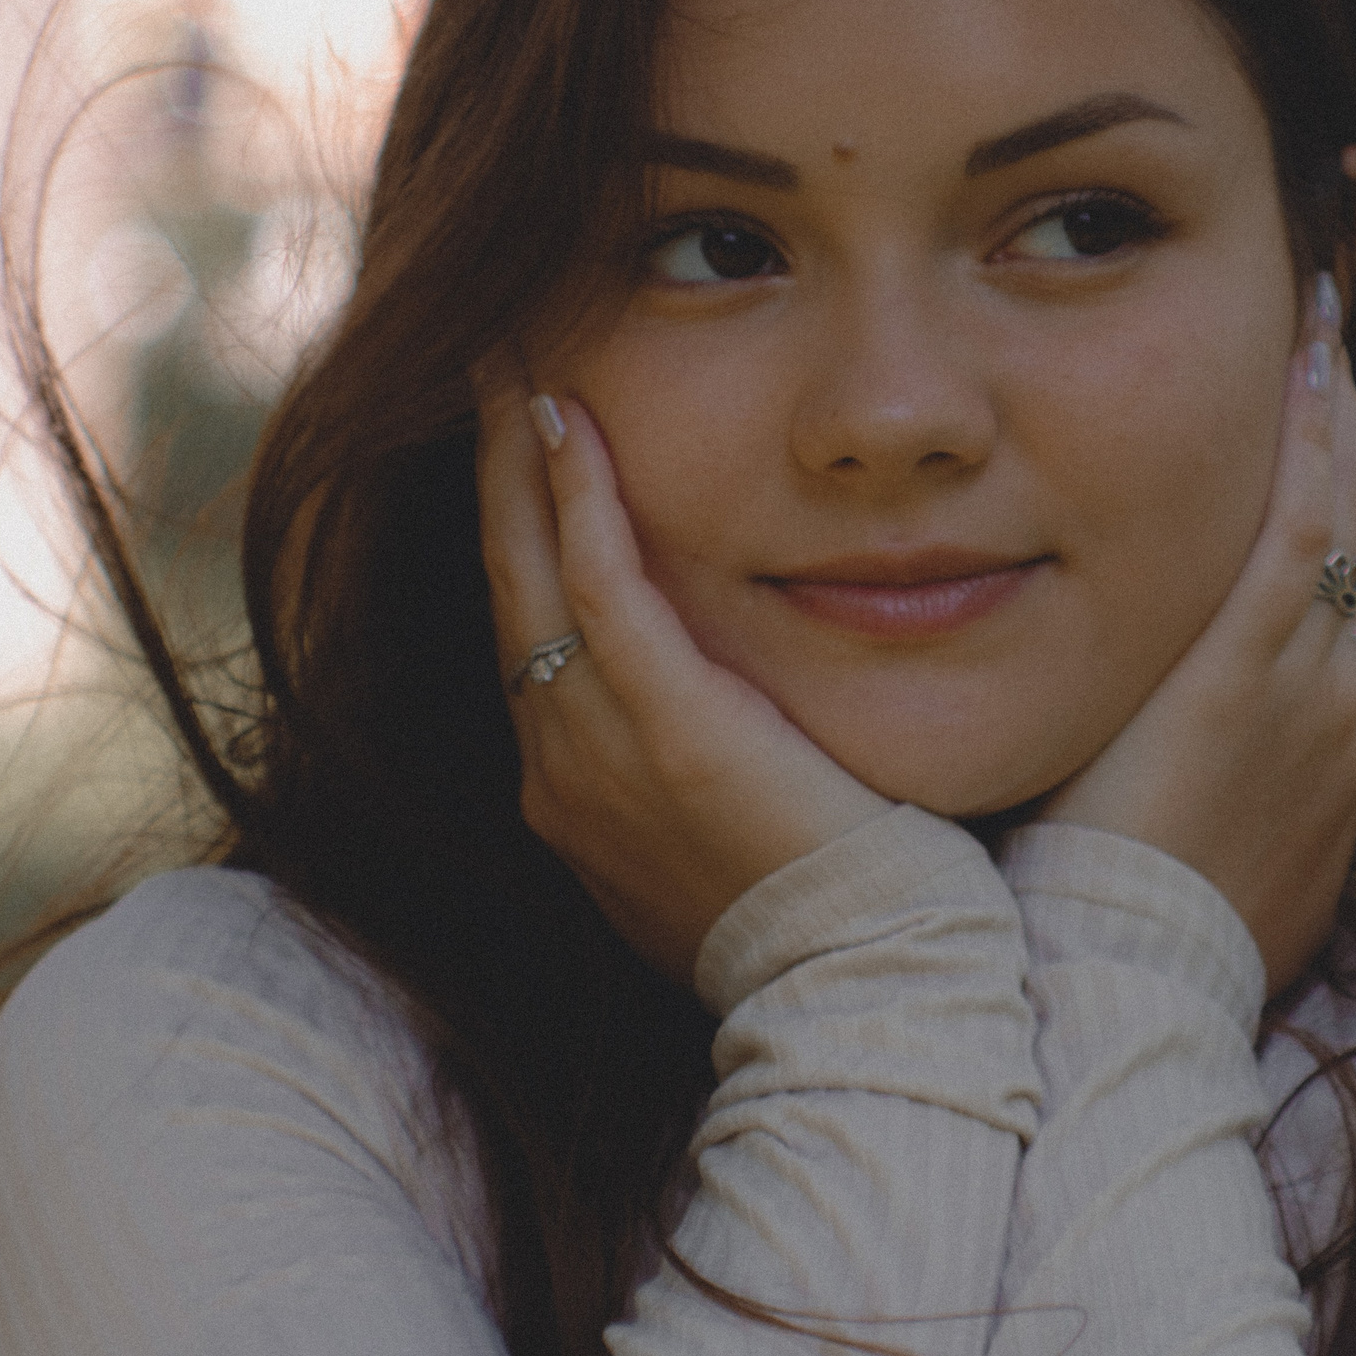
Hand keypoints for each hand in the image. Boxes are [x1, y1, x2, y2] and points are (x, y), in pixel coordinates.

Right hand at [475, 349, 890, 983]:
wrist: (866, 991)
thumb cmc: (833, 912)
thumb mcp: (746, 822)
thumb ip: (723, 748)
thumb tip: (750, 701)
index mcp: (581, 788)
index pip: (532, 628)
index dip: (521, 529)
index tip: (524, 438)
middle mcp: (563, 768)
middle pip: (509, 586)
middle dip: (496, 472)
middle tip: (490, 366)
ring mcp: (599, 755)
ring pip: (531, 576)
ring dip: (518, 462)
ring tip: (510, 363)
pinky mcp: (670, 736)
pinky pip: (599, 596)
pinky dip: (577, 505)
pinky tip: (570, 422)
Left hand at [1038, 292, 1355, 993]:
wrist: (1122, 999)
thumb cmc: (1113, 937)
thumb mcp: (1161, 845)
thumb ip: (1149, 767)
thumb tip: (1094, 732)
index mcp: (1322, 740)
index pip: (1325, 579)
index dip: (1317, 482)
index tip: (1295, 403)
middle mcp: (1344, 699)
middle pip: (1350, 519)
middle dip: (1330, 412)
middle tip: (1311, 304)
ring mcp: (1319, 681)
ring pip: (1337, 502)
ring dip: (1321, 396)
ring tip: (1308, 289)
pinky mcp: (1259, 669)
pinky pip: (1304, 517)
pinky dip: (1305, 426)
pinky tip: (1295, 339)